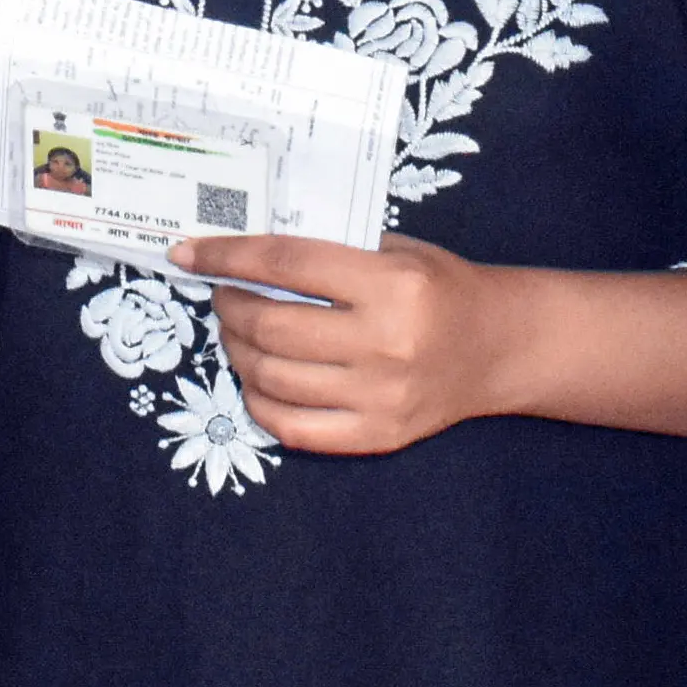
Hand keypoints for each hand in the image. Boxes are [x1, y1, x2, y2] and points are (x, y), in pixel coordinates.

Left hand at [175, 232, 506, 453]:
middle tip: (224, 294)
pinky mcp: (376, 436)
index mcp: (392, 284)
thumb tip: (245, 253)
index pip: (288, 264)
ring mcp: (379, 396)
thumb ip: (330, 252)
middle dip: (229, 306)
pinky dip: (258, 400)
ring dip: (237, 351)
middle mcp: (385, 343)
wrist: (497, 347)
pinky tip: (257, 376)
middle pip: (272, 326)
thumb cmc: (441, 287)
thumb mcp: (396, 250)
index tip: (190, 253)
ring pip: (272, 377)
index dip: (229, 256)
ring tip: (238, 332)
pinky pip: (291, 427)